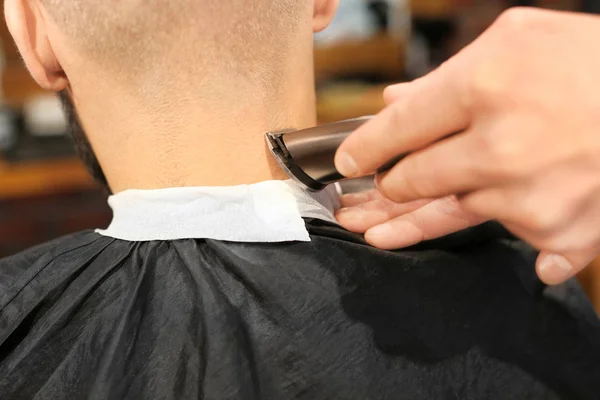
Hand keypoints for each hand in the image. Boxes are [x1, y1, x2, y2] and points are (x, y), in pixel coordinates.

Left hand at [334, 8, 599, 284]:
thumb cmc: (594, 63)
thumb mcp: (518, 42)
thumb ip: (449, 74)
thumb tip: (394, 101)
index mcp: (483, 86)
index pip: (397, 128)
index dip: (364, 148)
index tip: (349, 163)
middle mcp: (499, 148)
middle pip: (413, 181)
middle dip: (388, 187)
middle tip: (366, 196)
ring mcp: (527, 195)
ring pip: (451, 212)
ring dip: (421, 218)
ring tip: (387, 226)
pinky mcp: (555, 229)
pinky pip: (512, 237)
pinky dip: (514, 228)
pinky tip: (524, 223)